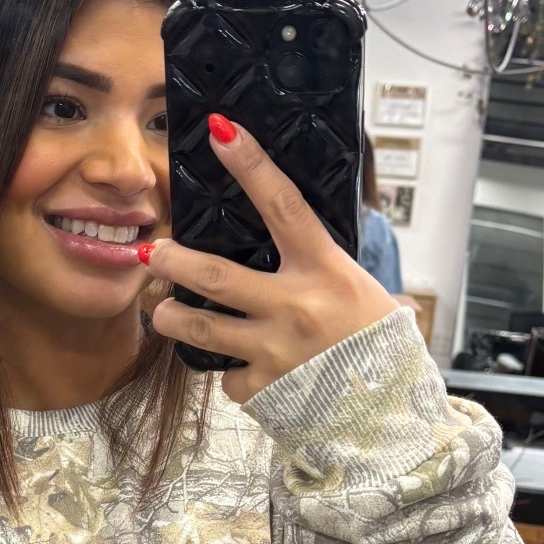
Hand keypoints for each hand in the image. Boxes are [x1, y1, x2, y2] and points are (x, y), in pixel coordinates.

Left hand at [147, 116, 398, 403]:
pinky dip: (230, 372)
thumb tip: (296, 235)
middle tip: (152, 252)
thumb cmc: (378, 345)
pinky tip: (239, 370)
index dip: (250, 165)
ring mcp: (276, 348)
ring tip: (161, 311)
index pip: (283, 205)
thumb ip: (322, 269)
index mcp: (326, 270)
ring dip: (172, 317)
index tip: (219, 131)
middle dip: (174, 260)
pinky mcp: (265, 387)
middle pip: (215, 274)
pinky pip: (229, 376)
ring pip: (201, 328)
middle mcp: (296, 305)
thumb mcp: (362, 293)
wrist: (391, 413)